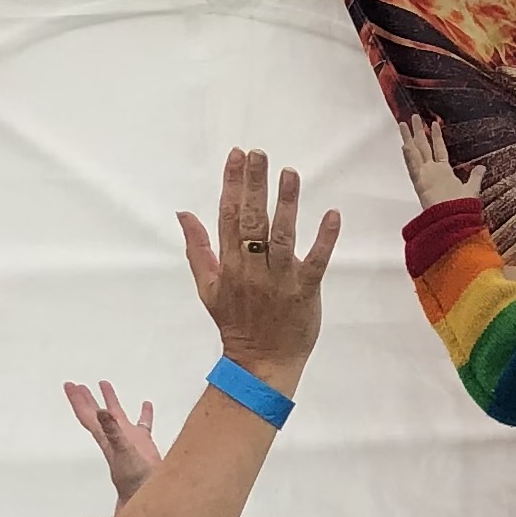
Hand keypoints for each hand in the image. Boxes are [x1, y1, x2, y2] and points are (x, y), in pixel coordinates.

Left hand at [64, 380, 162, 510]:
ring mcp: (129, 439)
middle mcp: (114, 436)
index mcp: (106, 437)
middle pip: (96, 413)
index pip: (87, 415)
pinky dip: (144, 413)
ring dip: (110, 401)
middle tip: (77, 385)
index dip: (77, 400)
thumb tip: (101, 411)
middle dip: (86, 399)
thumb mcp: (123, 450)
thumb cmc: (133, 478)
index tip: (70, 385)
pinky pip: (143, 424)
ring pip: (116, 415)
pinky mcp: (144, 444)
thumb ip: (112, 430)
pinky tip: (146, 405)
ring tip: (104, 384)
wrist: (147, 494)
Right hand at [177, 148, 339, 382]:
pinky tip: (332, 214)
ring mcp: (280, 280)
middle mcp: (253, 269)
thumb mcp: (207, 287)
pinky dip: (325, 239)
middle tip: (259, 153)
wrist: (261, 363)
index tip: (237, 155)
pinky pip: (316, 261)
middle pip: (252, 220)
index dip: (232, 184)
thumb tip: (183, 213)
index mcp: (229, 265)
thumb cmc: (236, 323)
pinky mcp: (305, 291)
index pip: (228, 217)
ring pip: (283, 236)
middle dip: (255, 184)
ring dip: (287, 203)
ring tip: (290, 173)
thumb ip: (197, 248)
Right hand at [399, 116, 484, 210]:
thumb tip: (482, 167)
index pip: (439, 150)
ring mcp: (425, 177)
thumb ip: (475, 177)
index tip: (434, 124)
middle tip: (413, 117)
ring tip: (403, 123)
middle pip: (423, 147)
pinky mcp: (421, 184)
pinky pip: (414, 168)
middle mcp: (432, 173)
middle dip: (419, 131)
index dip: (436, 137)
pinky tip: (405, 145)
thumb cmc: (460, 209)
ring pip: (415, 154)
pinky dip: (409, 157)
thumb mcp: (472, 189)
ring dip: (409, 138)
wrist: (454, 222)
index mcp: (443, 173)